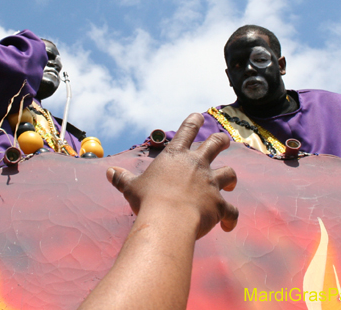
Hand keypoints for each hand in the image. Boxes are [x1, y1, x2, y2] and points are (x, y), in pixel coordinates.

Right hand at [106, 113, 238, 238]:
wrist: (168, 220)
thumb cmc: (148, 200)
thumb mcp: (132, 187)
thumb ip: (122, 178)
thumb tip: (109, 172)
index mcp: (176, 156)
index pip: (187, 130)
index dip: (194, 121)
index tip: (199, 116)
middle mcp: (197, 165)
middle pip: (216, 144)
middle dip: (221, 141)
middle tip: (223, 141)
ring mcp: (211, 183)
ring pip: (230, 173)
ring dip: (231, 178)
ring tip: (232, 184)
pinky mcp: (219, 204)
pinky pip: (231, 211)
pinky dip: (231, 217)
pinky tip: (228, 224)